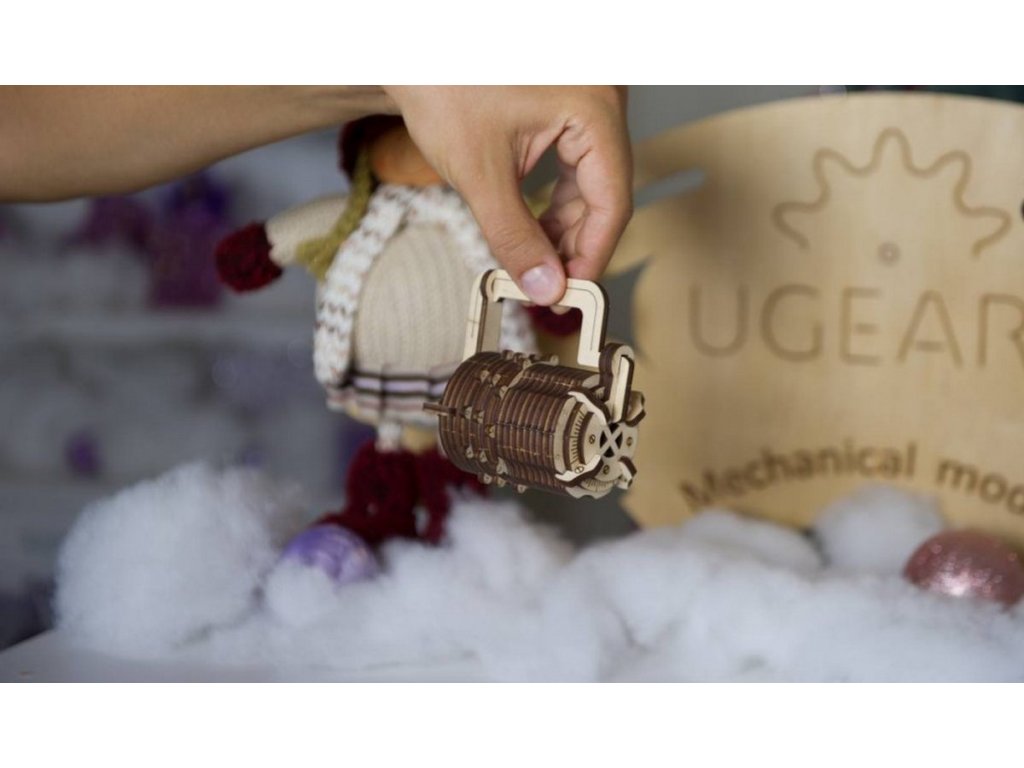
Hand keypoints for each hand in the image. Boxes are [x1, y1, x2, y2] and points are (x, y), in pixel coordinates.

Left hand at [382, 86, 632, 304]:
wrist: (418, 53)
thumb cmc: (444, 84)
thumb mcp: (480, 173)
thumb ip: (514, 236)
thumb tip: (543, 286)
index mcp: (594, 108)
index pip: (612, 200)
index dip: (592, 255)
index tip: (570, 293)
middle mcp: (601, 100)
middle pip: (606, 193)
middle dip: (576, 244)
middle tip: (550, 286)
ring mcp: (588, 102)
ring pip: (591, 183)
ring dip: (566, 227)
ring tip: (536, 263)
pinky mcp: (569, 108)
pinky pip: (576, 165)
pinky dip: (557, 201)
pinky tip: (537, 230)